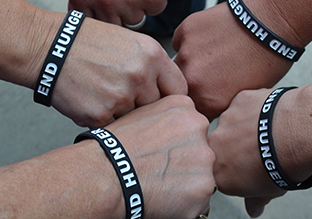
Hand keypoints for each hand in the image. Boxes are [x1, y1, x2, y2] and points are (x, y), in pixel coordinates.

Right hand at [51, 15, 186, 127]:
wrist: (50, 47)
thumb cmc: (89, 43)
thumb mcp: (130, 42)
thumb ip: (154, 65)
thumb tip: (170, 90)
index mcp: (153, 55)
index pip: (179, 89)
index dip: (172, 98)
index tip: (164, 102)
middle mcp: (141, 76)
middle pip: (158, 108)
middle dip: (145, 107)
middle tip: (125, 96)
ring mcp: (121, 96)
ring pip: (135, 119)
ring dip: (123, 114)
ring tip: (104, 94)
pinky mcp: (100, 114)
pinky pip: (112, 128)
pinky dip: (103, 119)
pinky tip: (91, 101)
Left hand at [68, 0, 181, 25]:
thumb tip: (88, 17)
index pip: (88, 25)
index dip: (100, 17)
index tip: (107, 10)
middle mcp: (102, 0)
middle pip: (113, 26)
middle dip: (120, 12)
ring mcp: (129, 1)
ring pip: (137, 19)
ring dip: (140, 4)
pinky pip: (156, 9)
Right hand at [103, 95, 215, 218]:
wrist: (107, 174)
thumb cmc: (115, 149)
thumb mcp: (142, 114)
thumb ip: (166, 119)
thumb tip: (173, 132)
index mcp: (184, 107)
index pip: (194, 128)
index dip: (178, 145)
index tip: (165, 153)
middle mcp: (199, 127)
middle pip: (201, 150)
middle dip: (186, 163)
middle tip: (161, 170)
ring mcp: (204, 157)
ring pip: (202, 175)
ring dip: (187, 183)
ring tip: (160, 184)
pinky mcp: (204, 186)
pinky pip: (201, 199)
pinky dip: (186, 204)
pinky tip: (164, 197)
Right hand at [172, 1, 292, 118]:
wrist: (271, 23)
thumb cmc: (268, 58)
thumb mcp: (248, 94)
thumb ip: (222, 103)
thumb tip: (209, 102)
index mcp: (209, 102)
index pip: (194, 109)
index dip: (203, 100)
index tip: (212, 91)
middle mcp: (192, 79)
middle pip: (182, 87)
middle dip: (195, 82)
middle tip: (214, 70)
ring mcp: (187, 53)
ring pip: (179, 64)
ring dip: (192, 61)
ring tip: (215, 52)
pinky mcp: (186, 30)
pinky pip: (180, 41)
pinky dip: (192, 41)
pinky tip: (212, 37)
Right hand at [209, 88, 311, 217]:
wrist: (294, 134)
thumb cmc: (281, 164)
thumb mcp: (268, 192)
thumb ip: (255, 201)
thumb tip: (254, 209)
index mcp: (219, 173)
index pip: (219, 173)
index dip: (234, 170)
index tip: (246, 168)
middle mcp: (216, 145)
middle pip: (222, 146)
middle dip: (236, 148)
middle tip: (259, 151)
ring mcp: (226, 121)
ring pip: (232, 123)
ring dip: (245, 127)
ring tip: (268, 132)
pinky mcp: (239, 100)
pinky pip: (243, 105)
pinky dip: (254, 109)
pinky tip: (269, 116)